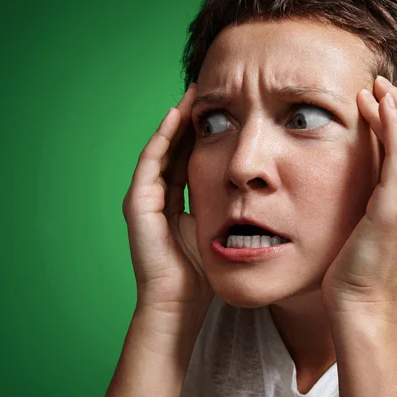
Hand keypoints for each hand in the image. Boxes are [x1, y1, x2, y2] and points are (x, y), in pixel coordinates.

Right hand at [122, 83, 213, 316]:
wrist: (179, 303)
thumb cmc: (203, 272)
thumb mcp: (220, 230)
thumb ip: (229, 207)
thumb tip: (258, 189)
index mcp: (177, 201)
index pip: (191, 157)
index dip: (206, 134)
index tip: (225, 111)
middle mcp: (158, 195)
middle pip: (176, 148)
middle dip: (192, 121)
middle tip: (210, 92)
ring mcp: (144, 198)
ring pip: (163, 148)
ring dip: (177, 121)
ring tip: (195, 95)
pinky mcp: (138, 203)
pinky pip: (152, 161)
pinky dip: (164, 137)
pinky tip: (178, 116)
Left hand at [321, 76, 396, 319]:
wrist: (361, 306)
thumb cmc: (360, 271)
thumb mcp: (375, 229)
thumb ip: (380, 201)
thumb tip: (367, 177)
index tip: (382, 100)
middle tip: (379, 84)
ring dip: (394, 109)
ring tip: (374, 87)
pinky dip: (392, 125)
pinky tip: (376, 106)